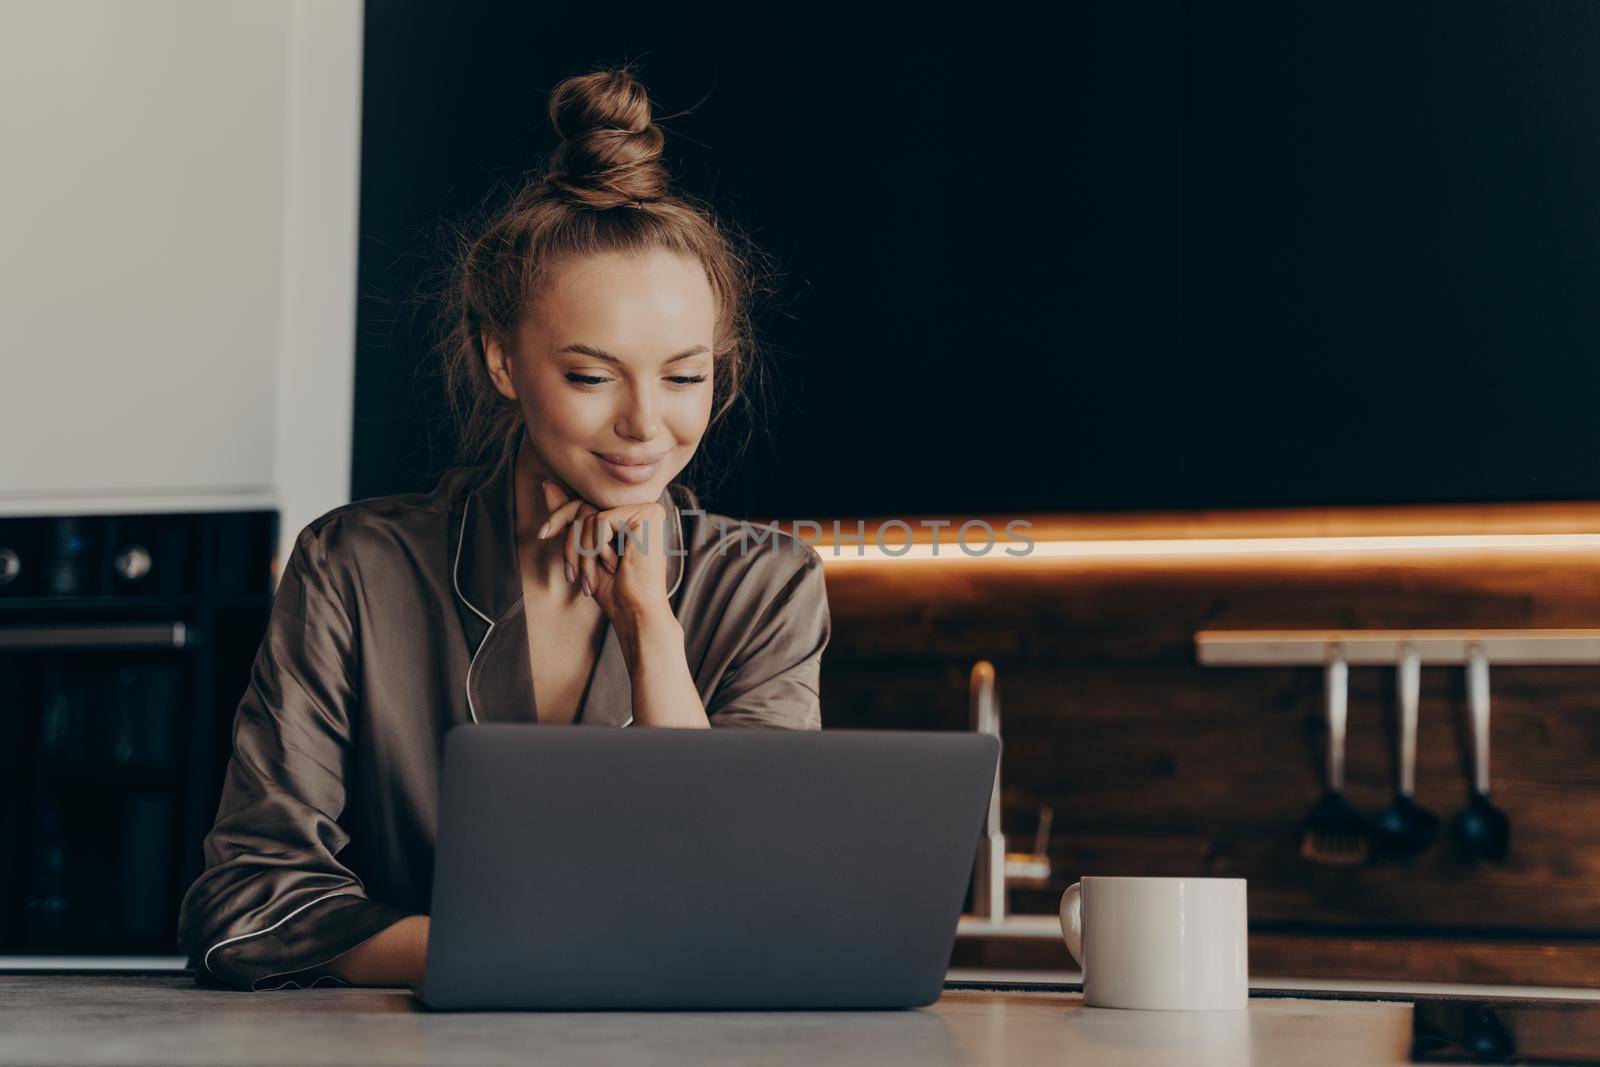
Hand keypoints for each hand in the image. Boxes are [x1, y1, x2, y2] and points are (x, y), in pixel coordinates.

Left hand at [537, 477, 674, 623]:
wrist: (635, 611)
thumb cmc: (614, 589)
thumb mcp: (584, 551)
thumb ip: (570, 519)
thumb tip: (548, 485)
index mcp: (630, 516)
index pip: (585, 504)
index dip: (560, 518)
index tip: (542, 534)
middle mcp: (641, 509)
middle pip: (585, 508)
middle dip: (571, 545)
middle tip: (572, 575)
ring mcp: (647, 510)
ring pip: (591, 517)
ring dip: (584, 554)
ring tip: (594, 577)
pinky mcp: (647, 515)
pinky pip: (601, 521)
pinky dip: (597, 548)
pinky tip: (614, 565)